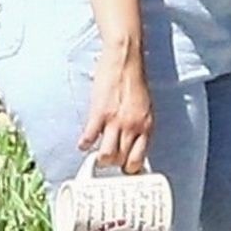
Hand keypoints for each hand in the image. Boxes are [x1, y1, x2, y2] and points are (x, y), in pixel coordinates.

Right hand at [78, 38, 152, 173]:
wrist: (125, 59)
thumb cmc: (134, 80)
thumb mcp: (145, 106)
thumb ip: (139, 125)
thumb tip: (132, 142)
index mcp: (146, 125)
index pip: (139, 159)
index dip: (130, 169)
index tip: (124, 171)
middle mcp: (133, 126)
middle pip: (122, 161)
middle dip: (114, 165)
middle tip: (108, 163)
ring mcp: (116, 121)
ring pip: (107, 155)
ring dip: (100, 158)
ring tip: (96, 154)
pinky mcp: (99, 113)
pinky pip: (89, 138)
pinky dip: (84, 144)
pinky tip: (84, 143)